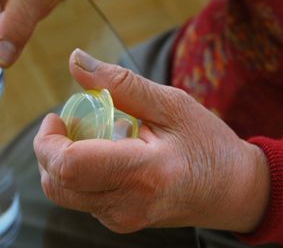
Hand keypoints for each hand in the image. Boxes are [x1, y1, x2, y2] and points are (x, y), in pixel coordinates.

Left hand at [33, 49, 270, 233]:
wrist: (233, 191)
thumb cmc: (207, 144)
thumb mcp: (171, 104)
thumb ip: (119, 83)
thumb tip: (75, 59)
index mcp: (143, 173)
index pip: (69, 166)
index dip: (49, 140)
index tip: (57, 116)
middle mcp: (127, 206)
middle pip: (57, 183)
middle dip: (50, 149)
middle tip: (72, 121)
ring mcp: (122, 220)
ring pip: (63, 193)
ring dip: (64, 161)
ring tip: (95, 137)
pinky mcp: (119, 224)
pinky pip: (80, 198)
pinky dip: (80, 173)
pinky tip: (107, 156)